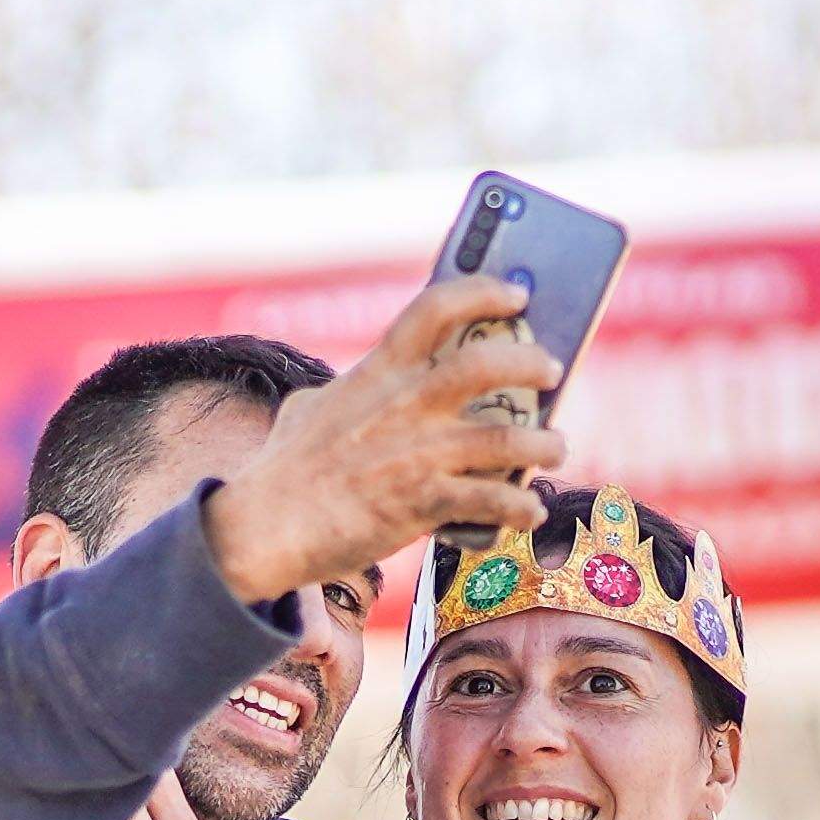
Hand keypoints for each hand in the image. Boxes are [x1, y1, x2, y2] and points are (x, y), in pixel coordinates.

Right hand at [204, 272, 562, 602]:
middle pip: (486, 364)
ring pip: (507, 438)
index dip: (483, 291)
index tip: (515, 294)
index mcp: (377, 372)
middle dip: (531, 363)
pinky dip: (520, 506)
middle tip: (552, 370)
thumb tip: (344, 389)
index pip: (435, 308)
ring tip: (555, 445)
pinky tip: (528, 509)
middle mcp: (404, 405)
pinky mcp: (424, 503)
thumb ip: (341, 392)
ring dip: (544, 443)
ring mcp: (418, 454)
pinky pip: (494, 502)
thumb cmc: (282, 472)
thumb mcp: (306, 411)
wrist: (265, 528)